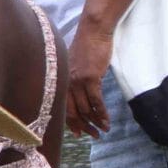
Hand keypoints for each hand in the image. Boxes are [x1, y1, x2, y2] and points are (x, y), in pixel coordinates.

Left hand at [65, 22, 112, 137]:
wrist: (94, 32)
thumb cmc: (86, 48)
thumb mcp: (75, 66)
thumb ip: (75, 80)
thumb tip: (80, 96)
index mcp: (61, 81)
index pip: (63, 108)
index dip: (71, 123)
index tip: (79, 134)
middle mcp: (66, 83)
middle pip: (73, 112)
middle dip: (84, 126)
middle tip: (94, 135)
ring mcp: (77, 81)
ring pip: (85, 109)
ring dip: (95, 122)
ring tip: (103, 130)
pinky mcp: (90, 78)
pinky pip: (96, 101)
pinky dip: (101, 113)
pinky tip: (106, 120)